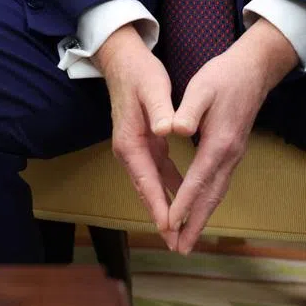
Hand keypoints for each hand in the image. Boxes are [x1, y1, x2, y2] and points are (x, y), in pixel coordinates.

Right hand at [94, 25, 182, 247]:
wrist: (122, 60)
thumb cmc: (140, 74)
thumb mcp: (153, 88)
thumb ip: (160, 110)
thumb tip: (166, 131)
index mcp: (130, 142)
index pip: (146, 182)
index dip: (159, 206)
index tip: (170, 230)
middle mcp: (129, 150)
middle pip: (147, 190)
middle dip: (162, 218)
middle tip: (179, 245)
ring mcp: (135, 148)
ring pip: (152, 184)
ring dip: (166, 207)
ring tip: (182, 232)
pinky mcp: (143, 142)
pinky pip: (157, 172)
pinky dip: (169, 187)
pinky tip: (183, 197)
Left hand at [165, 19, 297, 253]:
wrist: (252, 70)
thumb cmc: (223, 76)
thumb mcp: (201, 88)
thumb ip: (187, 110)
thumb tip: (176, 130)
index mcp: (218, 142)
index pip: (198, 180)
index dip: (183, 203)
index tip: (170, 223)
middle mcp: (229, 155)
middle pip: (211, 197)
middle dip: (194, 224)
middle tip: (179, 249)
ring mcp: (233, 155)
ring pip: (216, 193)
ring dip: (201, 217)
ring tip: (186, 238)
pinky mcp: (231, 151)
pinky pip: (218, 183)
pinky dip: (206, 200)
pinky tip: (196, 208)